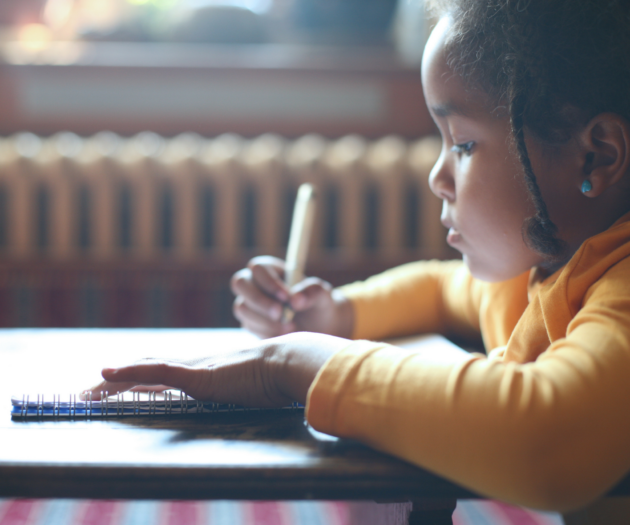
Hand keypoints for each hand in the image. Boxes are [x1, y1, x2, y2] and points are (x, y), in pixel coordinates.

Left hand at [85, 332, 349, 405]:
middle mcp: (194, 365)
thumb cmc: (278, 376)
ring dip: (114, 381)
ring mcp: (193, 368)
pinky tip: (108, 374)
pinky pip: (154, 372)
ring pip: (143, 371)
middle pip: (146, 370)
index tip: (118, 388)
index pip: (164, 374)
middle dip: (118, 381)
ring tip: (88, 390)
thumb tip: (249, 396)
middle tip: (90, 391)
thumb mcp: (255, 386)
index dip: (139, 379)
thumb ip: (246, 389)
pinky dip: (129, 373)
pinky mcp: (195, 375)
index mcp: (205, 370)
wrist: (288, 362)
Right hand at [230, 256, 353, 338]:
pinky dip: (267, 331)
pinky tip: (285, 334)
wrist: (318, 328)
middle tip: (279, 313)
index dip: (269, 282)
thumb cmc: (319, 304)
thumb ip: (312, 292)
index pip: (258, 268)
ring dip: (264, 319)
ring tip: (291, 327)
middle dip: (259, 299)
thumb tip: (296, 301)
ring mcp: (250, 304)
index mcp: (271, 269)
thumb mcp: (322, 295)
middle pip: (240, 283)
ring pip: (242, 308)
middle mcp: (256, 284)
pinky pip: (249, 326)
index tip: (287, 297)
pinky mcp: (250, 323)